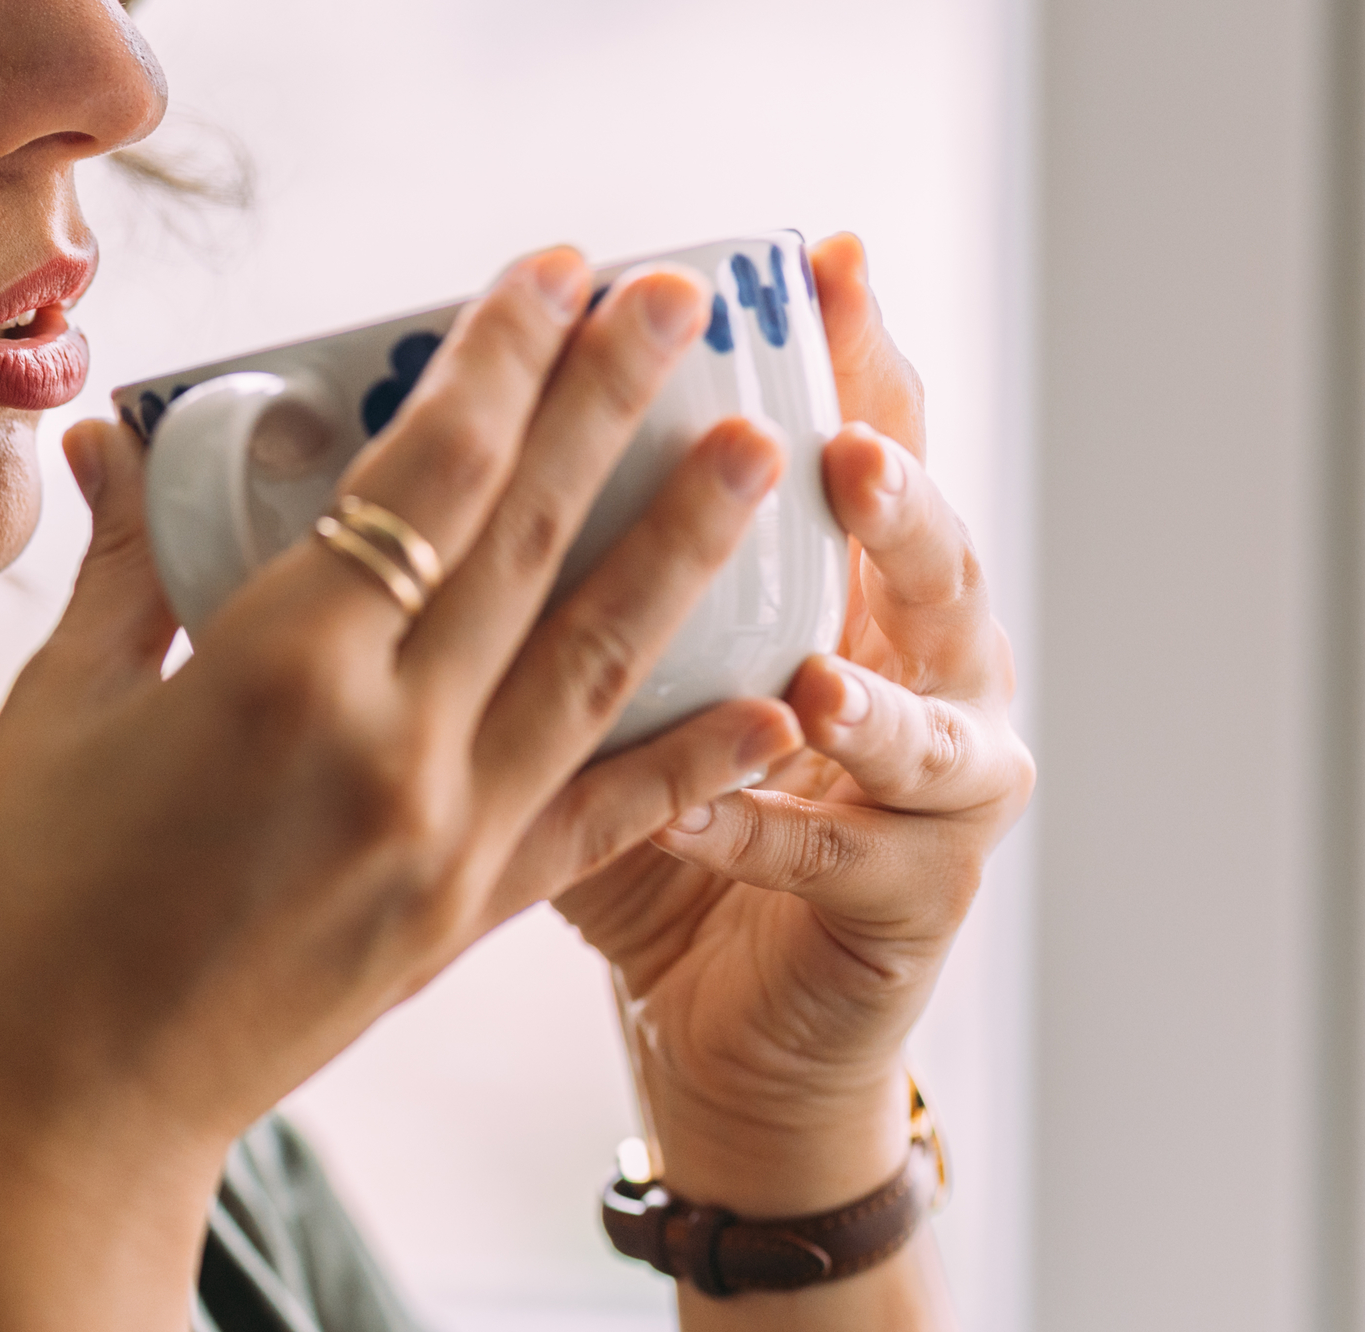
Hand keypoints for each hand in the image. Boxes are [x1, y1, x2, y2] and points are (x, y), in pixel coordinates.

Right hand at [0, 247, 804, 1204]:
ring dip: (688, 544)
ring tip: (764, 446)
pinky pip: (601, 819)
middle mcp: (389, 745)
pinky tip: (770, 698)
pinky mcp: (461, 924)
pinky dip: (691, 757)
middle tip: (688, 298)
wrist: (52, 1118)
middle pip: (532, 538)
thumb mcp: (56, 715)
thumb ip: (126, 571)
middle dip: (615, 404)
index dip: (497, 361)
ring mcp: (442, 840)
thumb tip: (127, 440)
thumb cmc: (17, 915)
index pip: (423, 475)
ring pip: (598, 660)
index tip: (555, 271)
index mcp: (277, 673)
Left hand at [551, 234, 1035, 1211]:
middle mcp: (918, 669)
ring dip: (877, 682)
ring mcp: (939, 785)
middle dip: (896, 489)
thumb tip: (424, 456)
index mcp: (845, 597)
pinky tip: (727, 810)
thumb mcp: (607, 701)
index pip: (866, 443)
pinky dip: (784, 829)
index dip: (857, 356)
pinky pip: (857, 854)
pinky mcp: (922, 895)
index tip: (829, 264)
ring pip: (938, 707)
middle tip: (837, 446)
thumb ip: (566, 590)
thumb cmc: (660, 854)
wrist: (726, 1034)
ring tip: (822, 667)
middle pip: (931, 553)